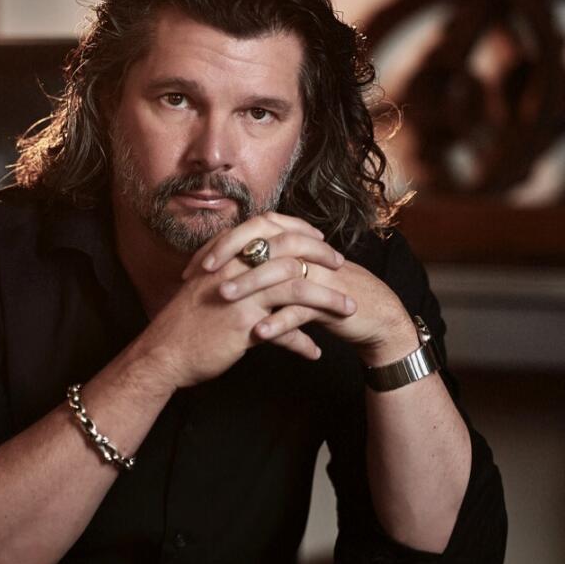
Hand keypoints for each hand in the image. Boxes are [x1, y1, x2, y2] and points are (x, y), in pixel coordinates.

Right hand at [136, 215, 355, 388]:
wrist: (163, 352)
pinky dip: (303, 342)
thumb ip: (232, 273)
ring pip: (297, 287)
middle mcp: (234, 269)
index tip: (319, 238)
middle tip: (341, 265)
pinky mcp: (244, 325)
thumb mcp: (206, 286)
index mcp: (226, 255)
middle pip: (290, 251)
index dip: (299, 231)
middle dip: (321, 256)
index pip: (270, 228)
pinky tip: (315, 352)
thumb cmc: (185, 322)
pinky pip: (285, 330)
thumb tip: (253, 267)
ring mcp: (241, 296)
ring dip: (328, 299)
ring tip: (348, 309)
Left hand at [188, 212, 418, 364]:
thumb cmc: (324, 296)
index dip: (219, 246)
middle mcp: (304, 252)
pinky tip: (258, 333)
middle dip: (229, 255)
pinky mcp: (331, 301)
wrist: (371, 315)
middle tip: (201, 274)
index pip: (251, 231)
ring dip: (249, 285)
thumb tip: (223, 271)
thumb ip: (262, 269)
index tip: (193, 266)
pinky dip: (279, 322)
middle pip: (262, 241)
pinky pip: (302, 310)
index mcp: (292, 243)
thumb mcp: (290, 279)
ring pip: (279, 273)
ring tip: (223, 299)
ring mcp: (319, 275)